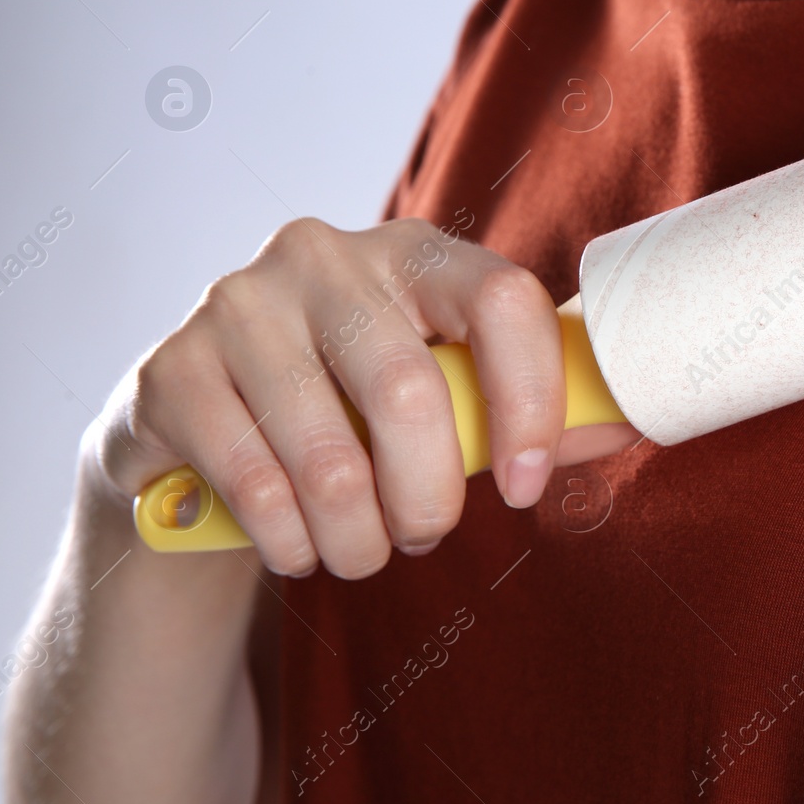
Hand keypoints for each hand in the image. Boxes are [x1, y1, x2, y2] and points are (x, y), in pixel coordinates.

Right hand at [84, 217, 636, 578]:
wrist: (198, 427)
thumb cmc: (349, 410)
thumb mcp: (440, 394)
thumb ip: (524, 406)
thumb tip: (631, 420)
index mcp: (414, 251)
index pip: (503, 300)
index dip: (532, 402)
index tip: (526, 487)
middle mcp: (325, 255)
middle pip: (412, 393)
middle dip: (432, 498)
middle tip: (426, 533)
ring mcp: (240, 302)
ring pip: (330, 458)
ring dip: (360, 539)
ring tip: (363, 551)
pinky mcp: (172, 367)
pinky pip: (255, 485)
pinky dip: (292, 543)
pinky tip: (298, 546)